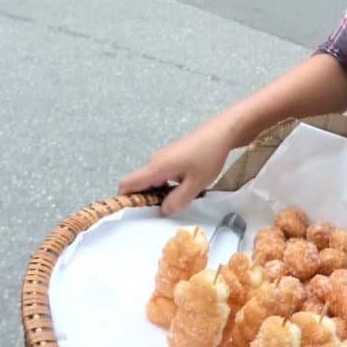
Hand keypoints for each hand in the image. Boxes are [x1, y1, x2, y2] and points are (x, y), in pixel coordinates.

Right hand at [118, 119, 235, 215]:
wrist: (222, 131)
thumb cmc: (208, 156)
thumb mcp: (196, 184)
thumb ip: (178, 200)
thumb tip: (163, 210)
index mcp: (156, 168)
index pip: (127, 184)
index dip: (125, 200)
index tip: (136, 214)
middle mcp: (154, 161)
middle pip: (140, 184)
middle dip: (148, 199)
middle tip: (168, 210)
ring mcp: (162, 157)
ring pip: (153, 180)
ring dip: (161, 192)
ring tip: (182, 199)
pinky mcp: (171, 155)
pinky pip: (162, 174)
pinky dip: (168, 184)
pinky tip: (186, 186)